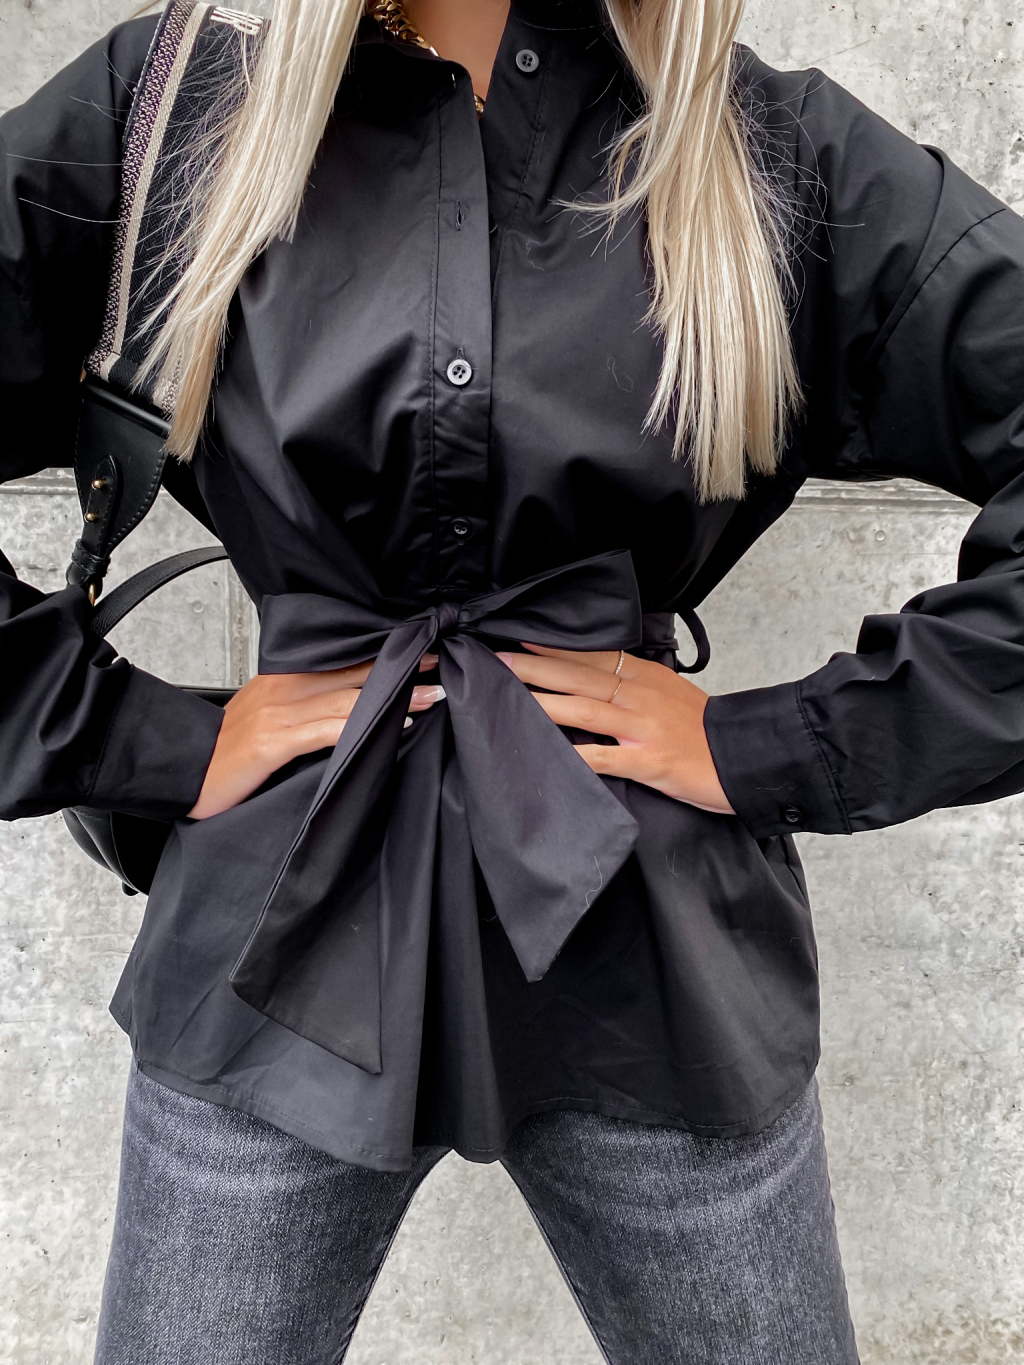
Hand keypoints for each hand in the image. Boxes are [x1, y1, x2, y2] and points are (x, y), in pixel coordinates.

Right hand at [189, 655, 442, 819]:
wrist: (182, 775)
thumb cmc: (227, 758)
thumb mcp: (266, 724)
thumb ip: (302, 713)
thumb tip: (348, 714)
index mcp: (281, 680)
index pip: (341, 661)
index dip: (383, 657)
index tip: (421, 652)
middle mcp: (282, 688)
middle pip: (351, 673)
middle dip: (399, 669)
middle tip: (440, 664)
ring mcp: (277, 713)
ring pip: (347, 698)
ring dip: (394, 698)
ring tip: (431, 696)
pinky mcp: (272, 742)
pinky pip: (326, 730)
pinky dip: (361, 726)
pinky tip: (392, 726)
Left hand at [496, 645, 733, 813]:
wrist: (743, 758)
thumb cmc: (704, 729)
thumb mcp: (669, 693)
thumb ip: (633, 684)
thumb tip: (593, 679)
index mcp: (645, 677)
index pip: (592, 655)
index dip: (553, 647)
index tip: (519, 639)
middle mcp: (640, 696)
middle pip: (579, 676)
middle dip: (534, 667)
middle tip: (497, 660)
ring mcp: (643, 728)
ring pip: (584, 709)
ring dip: (544, 702)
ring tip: (511, 697)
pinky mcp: (649, 761)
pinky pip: (606, 757)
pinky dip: (578, 756)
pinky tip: (553, 755)